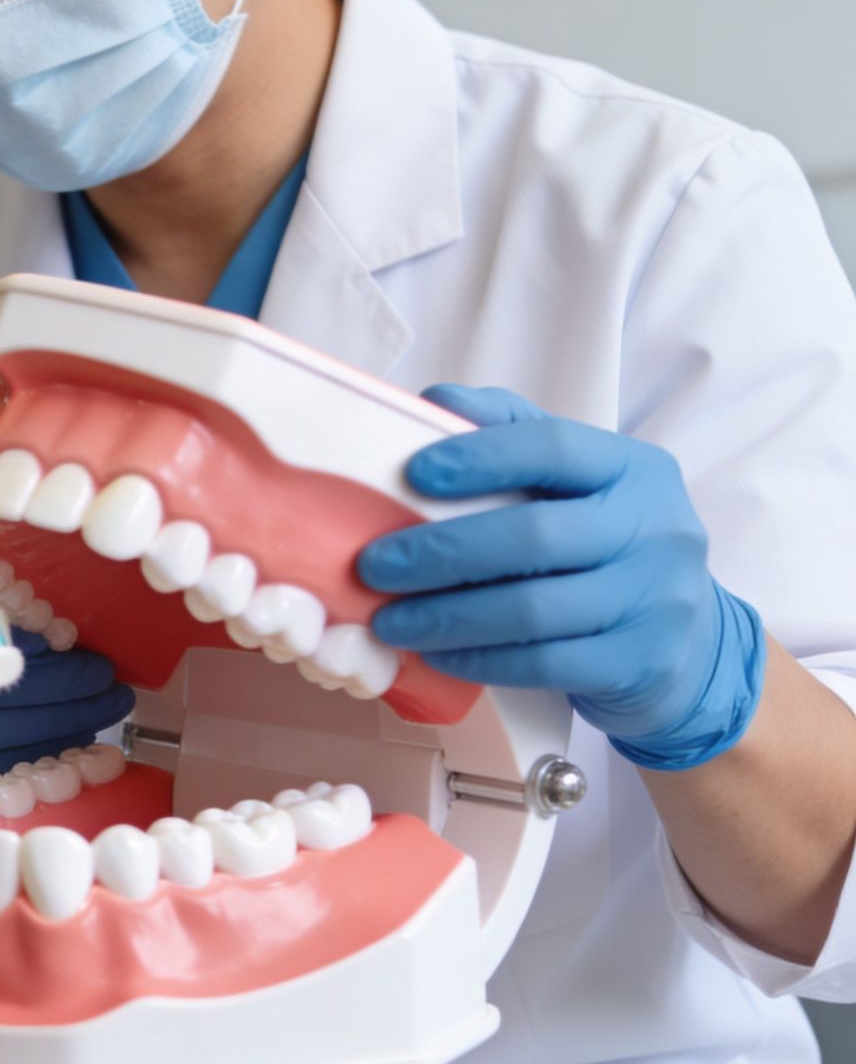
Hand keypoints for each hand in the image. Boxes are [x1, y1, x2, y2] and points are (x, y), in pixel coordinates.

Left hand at [359, 385, 765, 770]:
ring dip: (447, 617)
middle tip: (373, 566)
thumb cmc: (604, 547)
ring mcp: (657, 600)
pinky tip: (436, 654)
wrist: (689, 644)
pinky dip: (480, 660)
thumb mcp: (573, 483)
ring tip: (389, 621)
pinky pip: (545, 663)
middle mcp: (656, 528)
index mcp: (632, 469)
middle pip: (534, 537)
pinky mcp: (642, 662)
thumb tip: (433, 399)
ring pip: (533, 610)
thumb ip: (510, 432)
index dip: (481, 457)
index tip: (414, 473)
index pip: (552, 448)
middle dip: (441, 553)